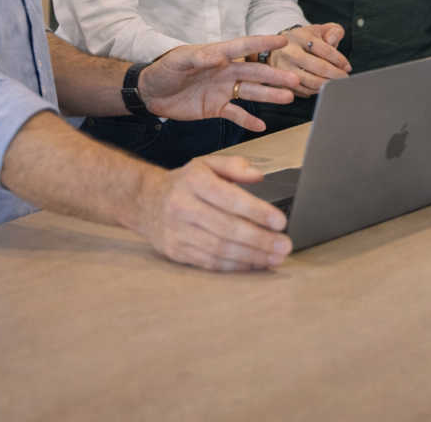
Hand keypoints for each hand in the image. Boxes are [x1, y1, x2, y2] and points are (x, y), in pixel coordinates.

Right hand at [137, 155, 291, 270]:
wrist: (146, 200)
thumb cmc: (185, 182)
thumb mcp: (207, 163)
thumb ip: (234, 166)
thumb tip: (258, 176)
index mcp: (193, 181)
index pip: (229, 198)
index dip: (256, 211)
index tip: (280, 221)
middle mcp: (182, 206)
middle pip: (226, 228)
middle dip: (259, 239)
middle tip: (284, 245)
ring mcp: (176, 232)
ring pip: (218, 249)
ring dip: (250, 256)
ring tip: (274, 258)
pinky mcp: (175, 252)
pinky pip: (208, 263)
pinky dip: (234, 266)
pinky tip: (254, 264)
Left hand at [138, 35, 300, 130]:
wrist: (149, 95)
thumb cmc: (162, 71)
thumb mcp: (177, 61)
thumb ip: (197, 58)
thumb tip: (217, 57)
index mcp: (217, 55)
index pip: (244, 47)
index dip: (263, 43)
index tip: (283, 40)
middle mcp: (225, 71)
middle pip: (255, 73)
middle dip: (275, 76)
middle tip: (295, 79)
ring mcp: (223, 90)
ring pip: (251, 92)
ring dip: (270, 95)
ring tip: (288, 97)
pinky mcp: (216, 107)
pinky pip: (236, 113)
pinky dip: (249, 119)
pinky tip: (261, 125)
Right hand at [269, 23, 350, 96]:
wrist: (275, 48)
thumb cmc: (302, 40)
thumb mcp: (316, 30)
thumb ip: (331, 30)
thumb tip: (334, 40)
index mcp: (300, 37)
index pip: (324, 50)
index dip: (339, 60)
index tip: (347, 67)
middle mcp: (290, 52)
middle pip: (318, 67)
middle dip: (336, 75)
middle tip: (345, 78)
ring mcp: (283, 68)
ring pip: (310, 82)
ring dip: (327, 85)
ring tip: (335, 84)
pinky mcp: (280, 81)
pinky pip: (302, 90)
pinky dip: (315, 91)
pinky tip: (322, 88)